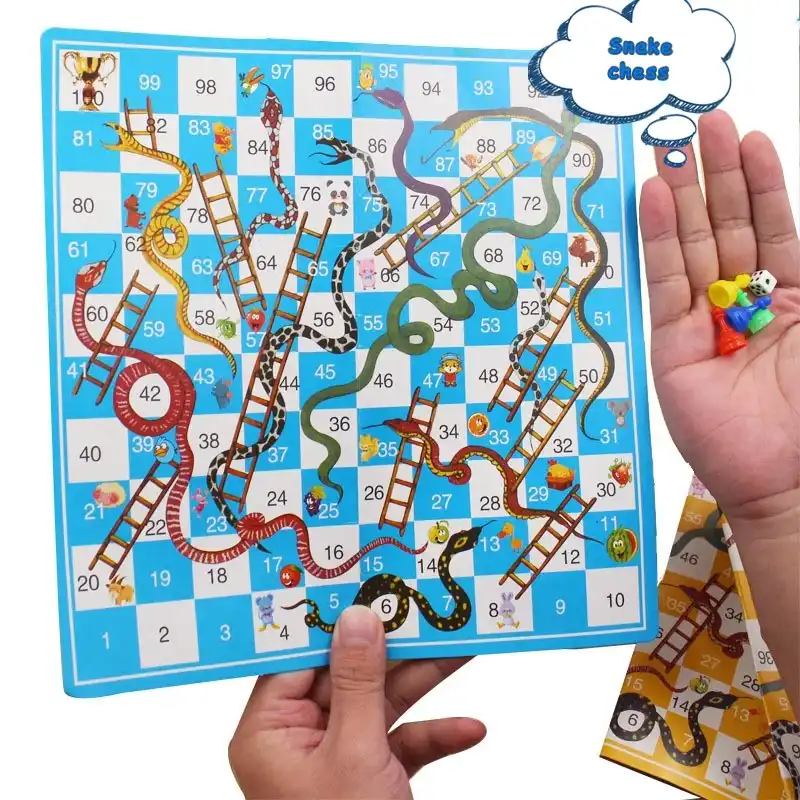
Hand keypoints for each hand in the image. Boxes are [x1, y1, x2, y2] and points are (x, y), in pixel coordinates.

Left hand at [228, 605, 485, 799]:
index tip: (360, 583)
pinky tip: (469, 728)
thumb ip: (358, 681)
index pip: (298, 656)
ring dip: (423, 683)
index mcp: (270, 730)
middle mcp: (299, 739)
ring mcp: (336, 757)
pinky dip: (433, 736)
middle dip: (393, 649)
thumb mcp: (355, 753)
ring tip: (460, 647)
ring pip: (380, 703)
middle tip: (422, 608)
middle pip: (348, 674)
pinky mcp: (368, 776)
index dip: (331, 619)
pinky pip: (400, 742)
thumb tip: (359, 619)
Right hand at [640, 109, 799, 532]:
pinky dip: (657, 241)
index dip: (761, 184)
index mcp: (788, 299)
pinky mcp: (670, 347)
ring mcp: (702, 324)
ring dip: (682, 197)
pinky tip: (652, 200)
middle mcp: (743, 305)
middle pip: (726, 230)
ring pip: (691, 249)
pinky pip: (664, 284)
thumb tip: (790, 234)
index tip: (749, 138)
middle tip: (703, 122)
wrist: (788, 478)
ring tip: (673, 147)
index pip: (772, 229)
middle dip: (717, 177)